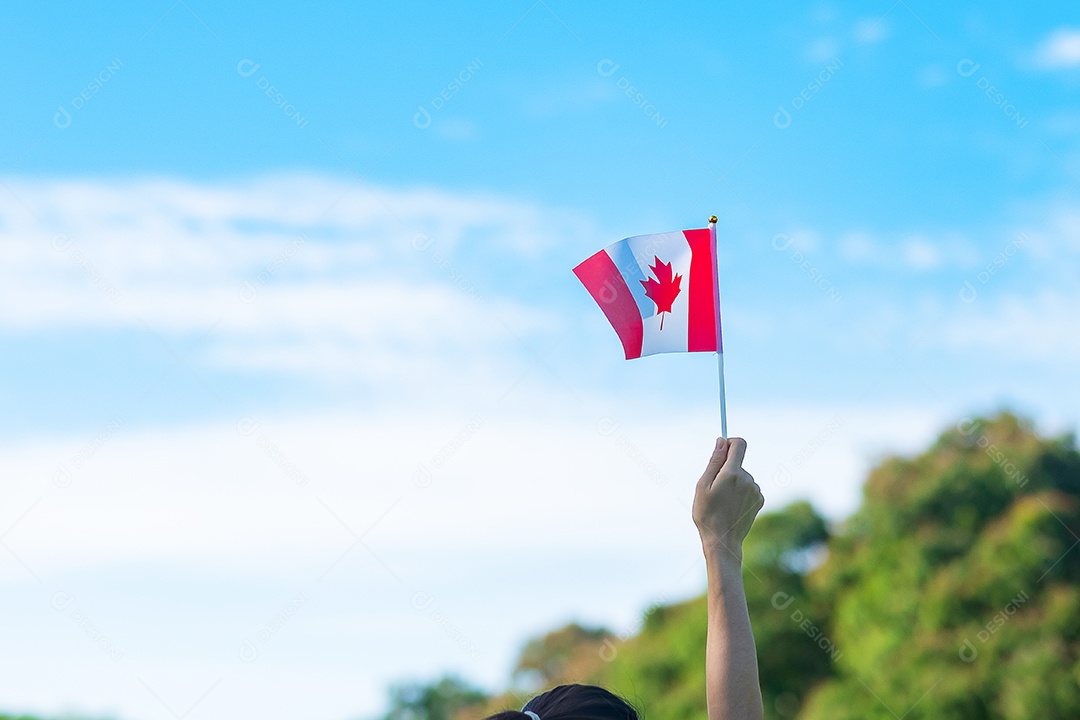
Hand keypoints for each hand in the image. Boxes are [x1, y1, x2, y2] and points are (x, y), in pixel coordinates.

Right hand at [692, 437, 763, 562]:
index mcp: (732, 474)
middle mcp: (748, 480)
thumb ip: (714, 461)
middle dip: (727, 469)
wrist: (723, 541)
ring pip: (743, 476)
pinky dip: (741, 492)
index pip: (739, 444)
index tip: (721, 450)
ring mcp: (756, 491)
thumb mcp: (703, 486)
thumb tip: (721, 441)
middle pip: (738, 462)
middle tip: (715, 488)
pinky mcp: (759, 500)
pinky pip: (749, 488)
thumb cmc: (707, 514)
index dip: (730, 443)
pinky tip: (732, 506)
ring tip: (723, 501)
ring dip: (734, 482)